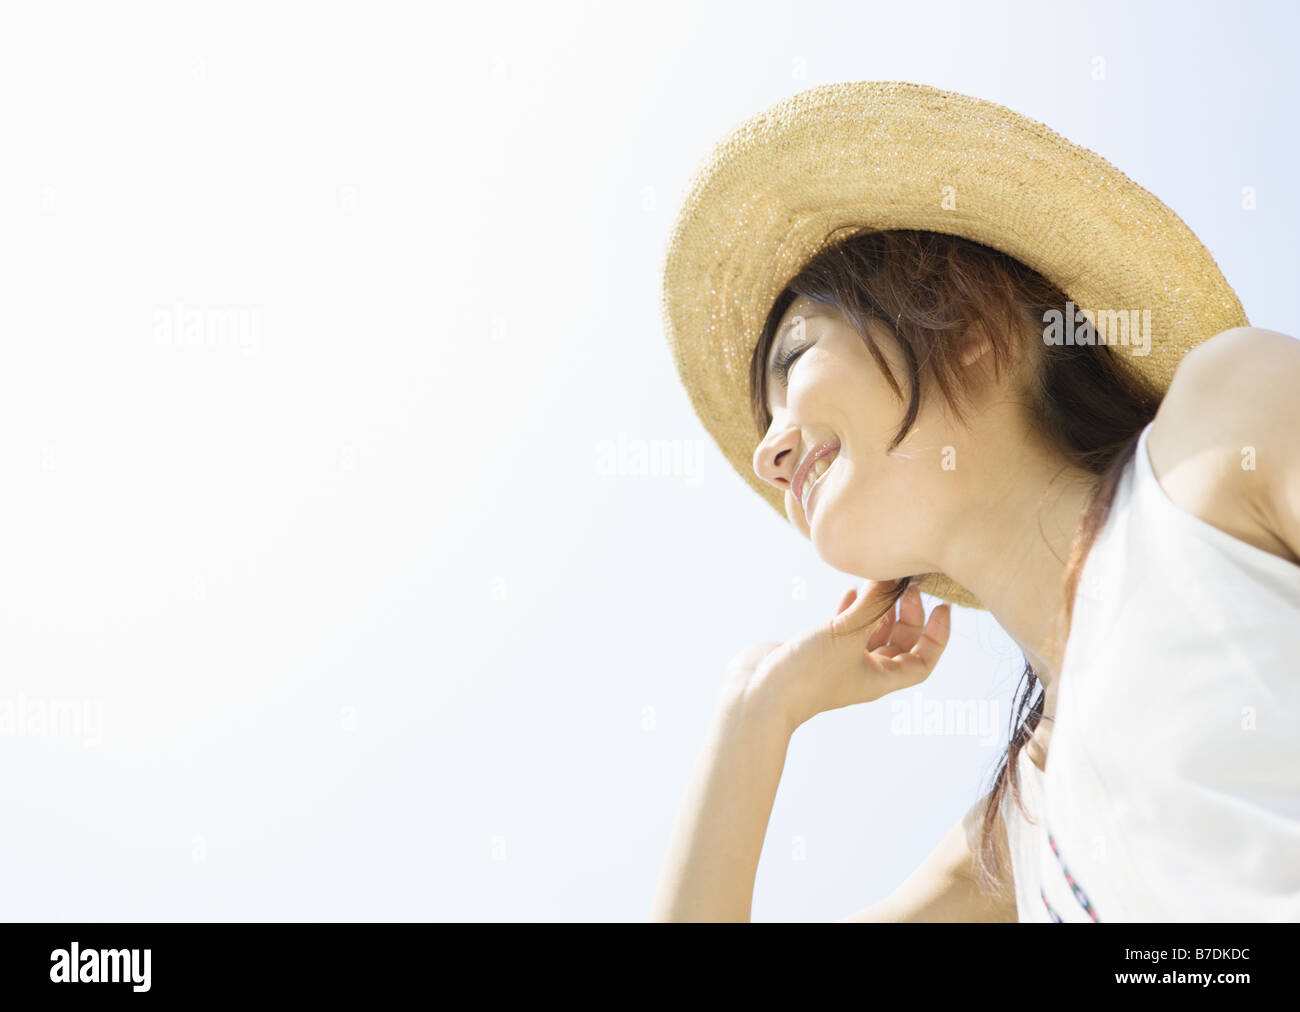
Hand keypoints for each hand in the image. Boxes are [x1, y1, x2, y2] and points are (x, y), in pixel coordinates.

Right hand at [729, 580, 951, 731]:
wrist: (758, 694)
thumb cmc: (807, 673)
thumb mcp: (847, 633)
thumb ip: (873, 603)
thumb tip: (895, 576)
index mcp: (881, 679)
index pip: (924, 661)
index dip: (938, 636)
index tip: (942, 607)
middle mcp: (864, 672)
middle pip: (900, 643)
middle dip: (906, 613)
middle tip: (905, 584)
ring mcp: (839, 662)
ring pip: (871, 633)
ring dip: (877, 608)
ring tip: (878, 580)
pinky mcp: (817, 651)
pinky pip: (844, 629)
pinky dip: (850, 610)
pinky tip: (848, 591)